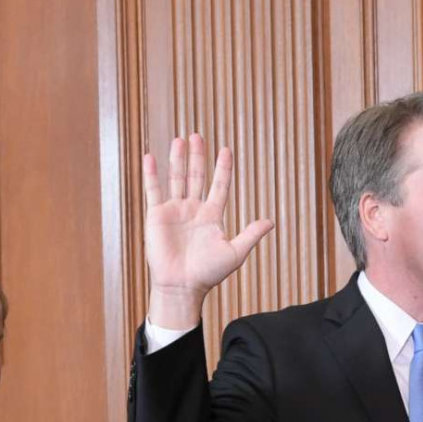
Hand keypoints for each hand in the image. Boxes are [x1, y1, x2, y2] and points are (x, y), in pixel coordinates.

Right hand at [142, 135, 275, 331]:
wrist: (183, 286)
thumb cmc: (209, 273)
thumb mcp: (235, 252)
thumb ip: (251, 235)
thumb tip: (271, 221)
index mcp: (212, 216)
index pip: (219, 186)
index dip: (223, 169)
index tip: (226, 150)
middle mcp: (193, 209)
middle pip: (197, 176)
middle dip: (198, 157)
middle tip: (197, 136)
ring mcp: (175, 210)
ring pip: (177, 178)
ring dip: (178, 159)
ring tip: (180, 139)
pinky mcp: (157, 215)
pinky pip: (154, 190)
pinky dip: (152, 174)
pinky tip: (151, 157)